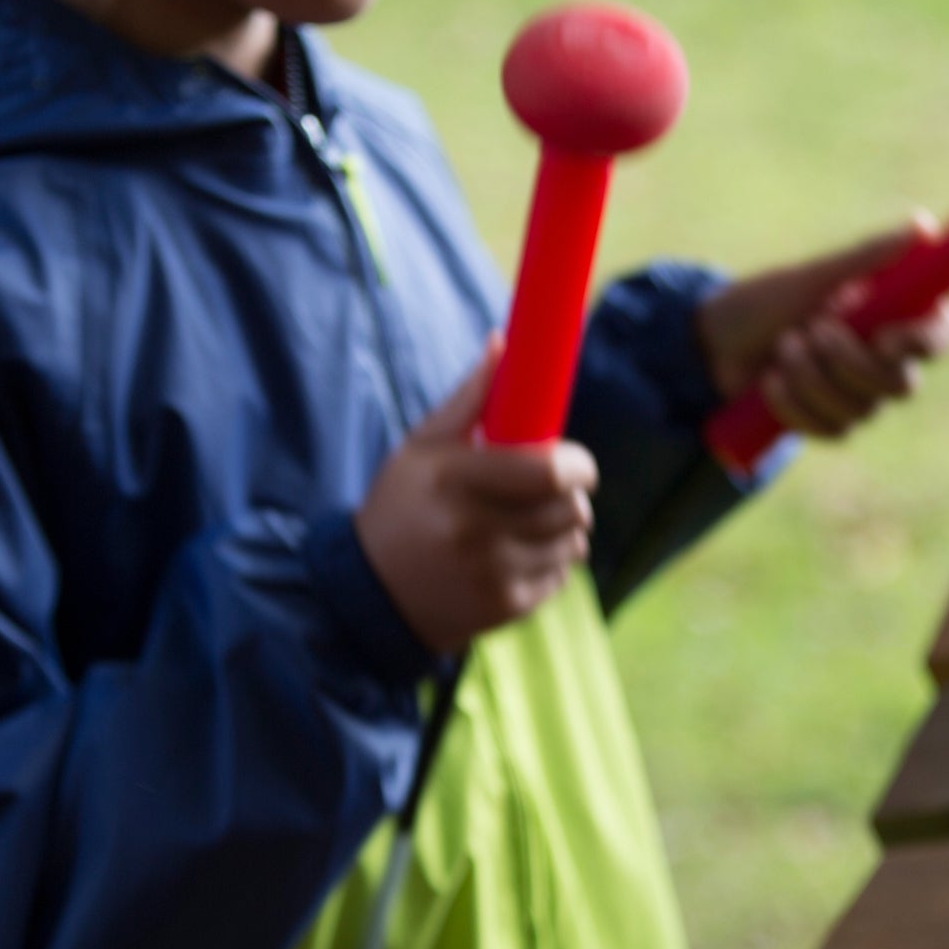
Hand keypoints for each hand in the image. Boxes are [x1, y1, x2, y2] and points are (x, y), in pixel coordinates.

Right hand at [355, 338, 597, 652]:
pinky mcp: (505, 607)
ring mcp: (491, 575)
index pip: (549, 473)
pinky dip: (554, 560)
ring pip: (573, 542)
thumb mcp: (420, 449)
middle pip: (570, 508)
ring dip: (567, 527)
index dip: (579, 465)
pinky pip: (562, 574)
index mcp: (455, 481)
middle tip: (554, 489)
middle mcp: (474, 531)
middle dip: (573, 494)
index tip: (575, 461)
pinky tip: (520, 553)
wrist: (370, 595)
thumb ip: (468, 399)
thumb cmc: (402, 507)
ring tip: (534, 520)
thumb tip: (502, 342)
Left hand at [696, 217, 948, 440]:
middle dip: (849, 362)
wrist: (713, 344)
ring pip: (861, 409)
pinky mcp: (829, 423)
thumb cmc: (767, 302)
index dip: (924, 341)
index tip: (884, 335)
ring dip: (812, 378)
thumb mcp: (814, 277)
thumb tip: (924, 228)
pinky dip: (795, 404)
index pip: (942, 334)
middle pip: (903, 384)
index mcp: (893, 317)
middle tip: (810, 328)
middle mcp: (886, 361)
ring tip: (781, 346)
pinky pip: (830, 429)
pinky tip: (769, 383)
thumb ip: (867, 258)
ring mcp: (859, 396)